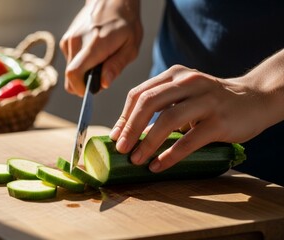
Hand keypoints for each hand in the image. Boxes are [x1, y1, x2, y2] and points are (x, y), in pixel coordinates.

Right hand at [60, 0, 142, 96]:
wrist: (111, 0)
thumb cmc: (125, 23)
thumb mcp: (131, 46)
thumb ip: (116, 66)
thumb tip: (103, 84)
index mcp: (94, 45)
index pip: (74, 74)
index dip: (80, 89)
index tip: (92, 92)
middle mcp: (76, 42)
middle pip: (70, 78)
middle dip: (84, 85)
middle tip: (102, 76)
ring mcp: (69, 41)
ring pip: (70, 71)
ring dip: (83, 74)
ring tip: (100, 61)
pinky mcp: (66, 41)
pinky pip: (70, 62)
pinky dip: (80, 65)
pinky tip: (93, 54)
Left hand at [110, 49, 283, 172]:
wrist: (256, 98)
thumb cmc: (212, 100)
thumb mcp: (186, 95)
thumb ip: (162, 108)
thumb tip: (132, 135)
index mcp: (175, 75)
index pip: (139, 93)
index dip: (124, 116)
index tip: (115, 136)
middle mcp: (188, 82)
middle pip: (148, 103)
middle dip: (130, 128)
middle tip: (120, 149)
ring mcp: (205, 100)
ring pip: (167, 120)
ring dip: (147, 143)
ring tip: (136, 160)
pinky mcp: (219, 120)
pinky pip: (189, 140)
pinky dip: (170, 155)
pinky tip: (159, 165)